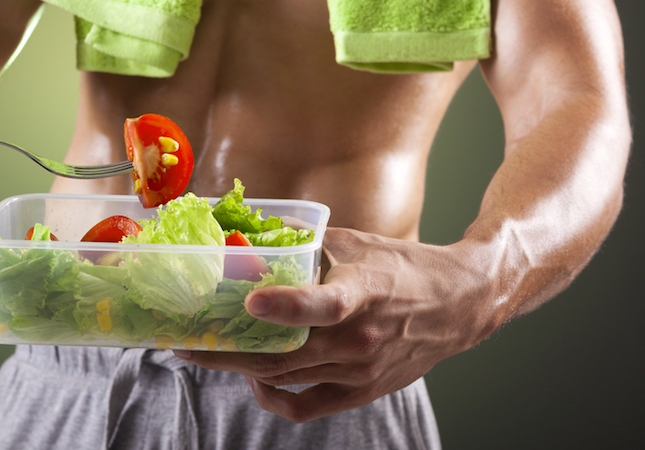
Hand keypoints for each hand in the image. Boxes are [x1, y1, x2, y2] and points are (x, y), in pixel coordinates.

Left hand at [174, 228, 494, 421]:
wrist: (460, 304)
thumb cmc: (404, 268)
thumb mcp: (358, 244)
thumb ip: (309, 245)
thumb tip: (256, 239)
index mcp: (364, 292)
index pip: (324, 304)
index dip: (288, 306)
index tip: (250, 303)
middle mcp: (361, 337)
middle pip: (284, 353)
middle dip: (225, 350)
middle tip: (184, 339)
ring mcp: (361, 370)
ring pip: (285, 378)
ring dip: (239, 368)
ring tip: (205, 353)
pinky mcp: (362, 391)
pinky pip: (306, 406)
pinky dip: (272, 396)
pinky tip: (253, 379)